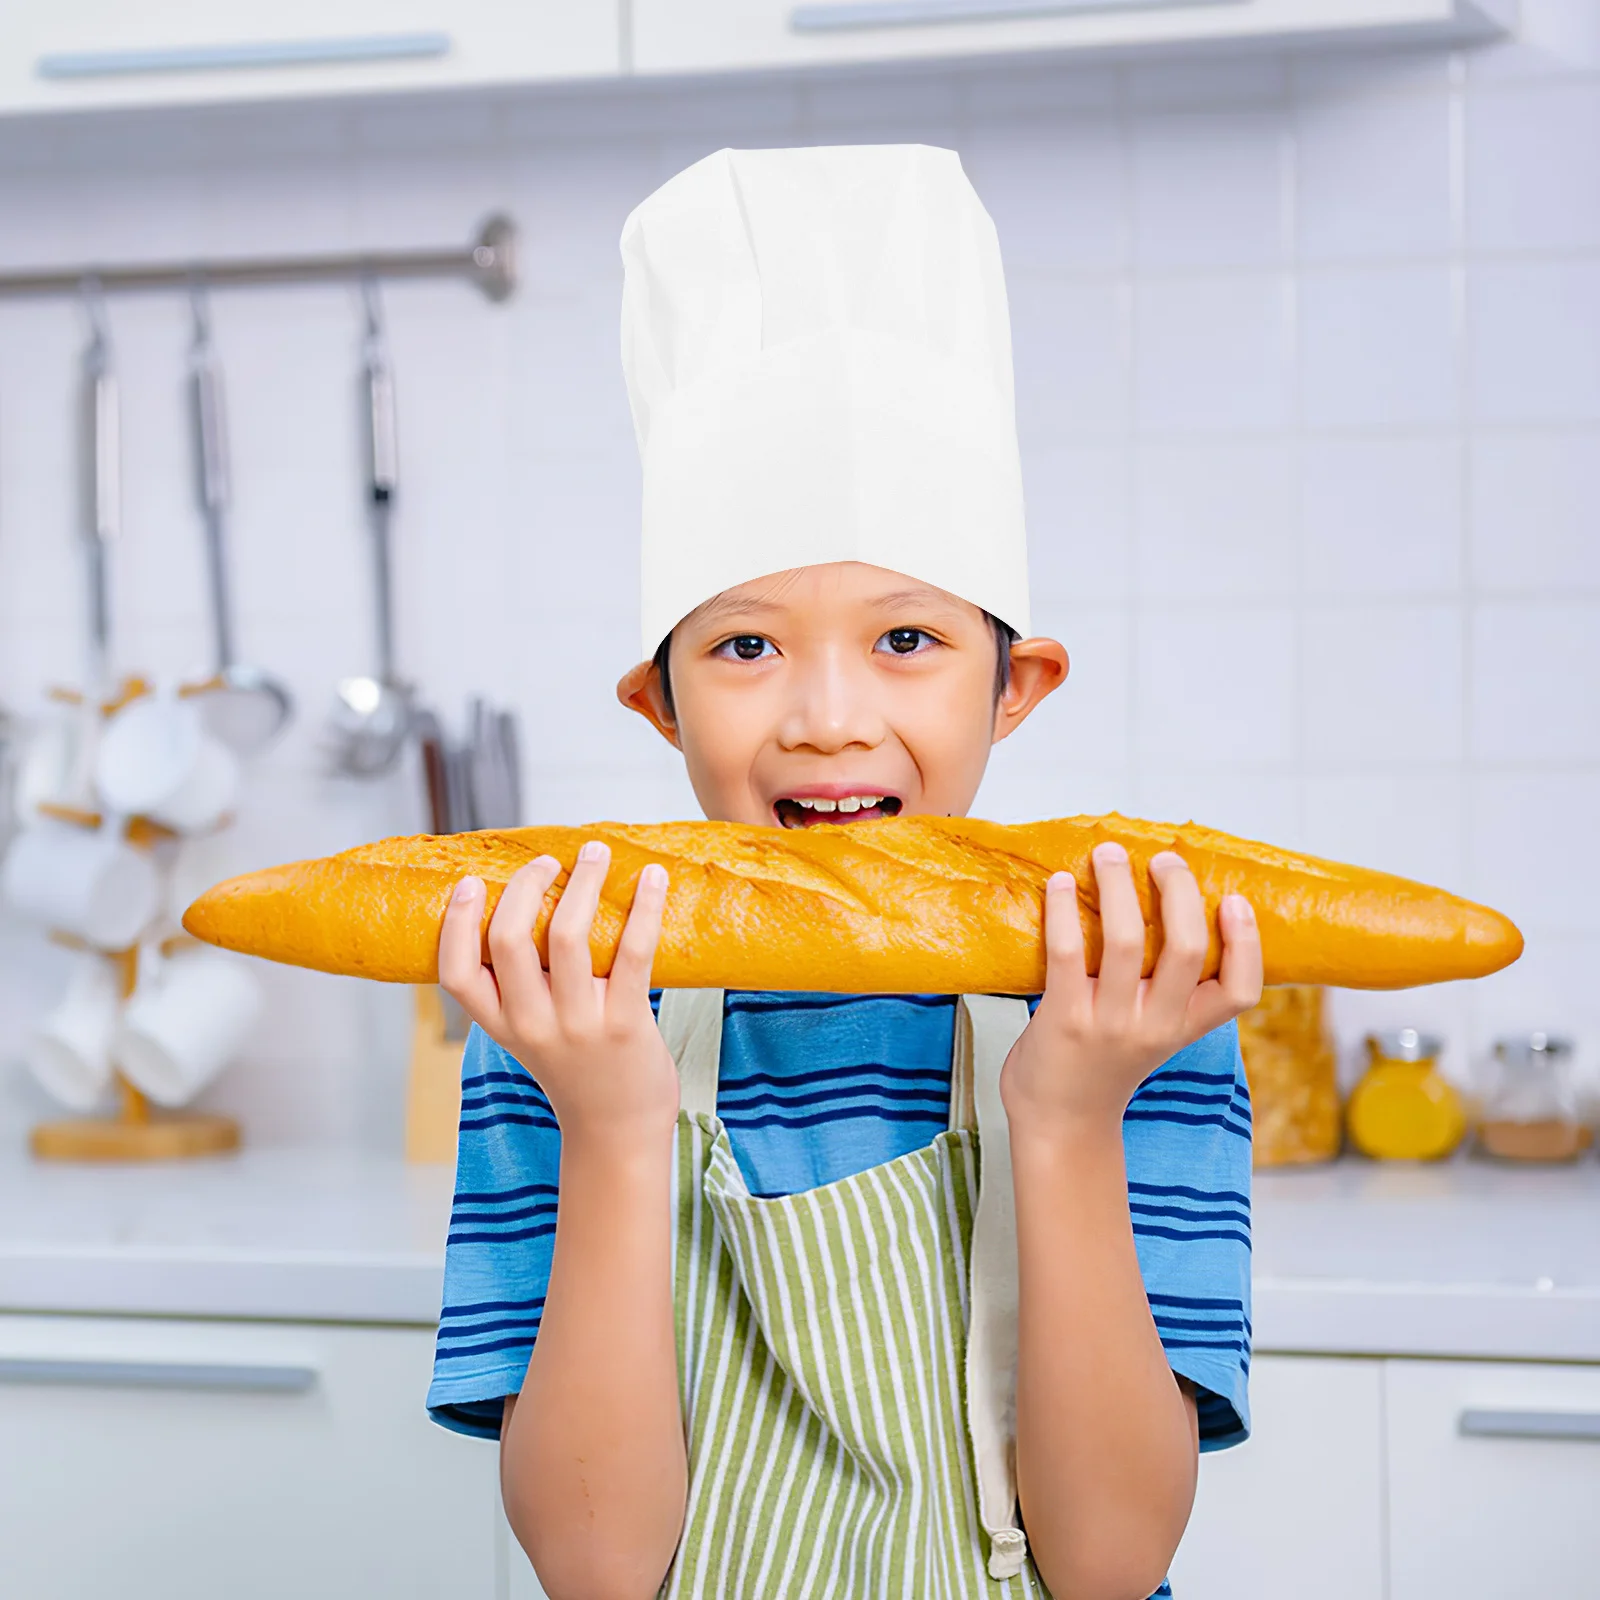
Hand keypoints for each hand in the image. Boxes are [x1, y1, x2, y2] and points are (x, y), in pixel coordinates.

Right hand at [437, 842, 679, 1142]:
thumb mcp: (531, 1038)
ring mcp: (578, 1024)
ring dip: (583, 882)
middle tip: (547, 861)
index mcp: (503, 1026)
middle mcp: (533, 1025)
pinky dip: (644, 907)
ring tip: (595, 853)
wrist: (619, 1132)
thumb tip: (532, 909)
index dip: (456, 924)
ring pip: (568, 935)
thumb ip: (522, 990)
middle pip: (508, 940)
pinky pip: (632, 951)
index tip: (470, 883)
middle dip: (524, 886)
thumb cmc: (578, 1073)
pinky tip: (652, 878)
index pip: (456, 974)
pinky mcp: (625, 1023)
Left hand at [1001, 843, 1262, 1133]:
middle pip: (1188, 951)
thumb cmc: (1101, 1065)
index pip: (1241, 991)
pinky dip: (1064, 909)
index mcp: (1184, 1027)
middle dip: (1179, 892)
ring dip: (1118, 886)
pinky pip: (1068, 952)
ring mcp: (1111, 1023)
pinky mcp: (1064, 1018)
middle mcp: (1155, 1025)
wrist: (1057, 1121)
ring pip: (1125, 942)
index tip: (1235, 900)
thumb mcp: (1152, 1033)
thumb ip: (1164, 988)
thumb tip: (1161, 906)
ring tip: (1108, 854)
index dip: (1248, 944)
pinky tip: (1062, 883)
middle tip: (1163, 859)